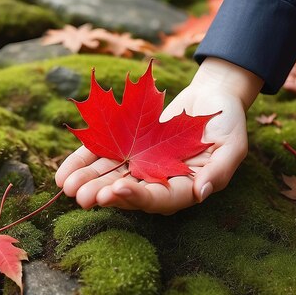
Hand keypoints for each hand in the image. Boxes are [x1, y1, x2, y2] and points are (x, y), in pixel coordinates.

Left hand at [55, 58, 262, 213]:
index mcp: (185, 186)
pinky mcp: (128, 147)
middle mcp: (159, 179)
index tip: (116, 189)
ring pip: (110, 177)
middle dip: (104, 194)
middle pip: (129, 192)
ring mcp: (141, 164)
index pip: (159, 198)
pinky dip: (83, 163)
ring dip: (88, 182)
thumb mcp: (232, 145)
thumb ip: (220, 170)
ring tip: (66, 185)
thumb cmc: (227, 121)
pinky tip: (63, 172)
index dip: (137, 196)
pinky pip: (103, 157)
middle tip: (81, 196)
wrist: (212, 96)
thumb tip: (202, 193)